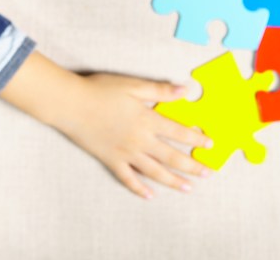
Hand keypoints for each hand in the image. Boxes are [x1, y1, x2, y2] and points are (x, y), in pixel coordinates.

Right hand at [49, 72, 214, 199]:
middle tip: (207, 173)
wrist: (70, 104)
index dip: (196, 140)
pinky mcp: (111, 160)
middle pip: (172, 157)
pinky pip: (128, 179)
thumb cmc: (99, 90)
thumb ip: (160, 90)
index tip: (209, 146)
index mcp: (147, 120)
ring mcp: (125, 153)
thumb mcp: (132, 85)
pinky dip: (139, 188)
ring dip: (173, 181)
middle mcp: (140, 140)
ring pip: (155, 172)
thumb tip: (185, 90)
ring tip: (188, 188)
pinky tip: (149, 195)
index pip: (179, 133)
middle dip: (192, 166)